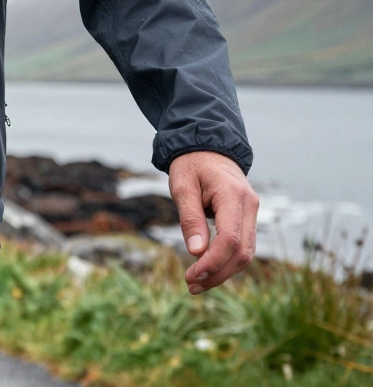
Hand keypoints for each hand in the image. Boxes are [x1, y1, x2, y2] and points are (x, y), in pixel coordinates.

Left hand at [168, 151, 258, 294]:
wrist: (207, 147)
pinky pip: (243, 246)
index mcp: (233, 195)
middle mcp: (250, 205)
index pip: (230, 239)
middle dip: (218, 273)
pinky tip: (207, 270)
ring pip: (246, 253)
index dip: (214, 263)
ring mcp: (252, 212)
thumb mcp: (182, 186)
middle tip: (191, 286)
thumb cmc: (191, 165)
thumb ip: (190, 218)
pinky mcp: (248, 218)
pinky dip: (227, 261)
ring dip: (223, 272)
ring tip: (196, 284)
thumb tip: (196, 252)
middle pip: (242, 252)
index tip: (192, 276)